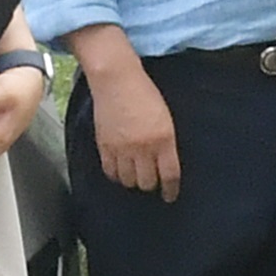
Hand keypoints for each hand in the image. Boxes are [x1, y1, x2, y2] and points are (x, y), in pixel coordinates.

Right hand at [87, 54, 181, 200]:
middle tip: (150, 180)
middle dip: (150, 184)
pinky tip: (119, 169)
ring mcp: (122, 148)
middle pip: (147, 182)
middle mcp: (143, 147)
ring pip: (128, 180)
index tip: (169, 195)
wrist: (116, 80)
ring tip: (134, 174)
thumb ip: (166, 142)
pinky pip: (110, 172)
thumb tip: (164, 164)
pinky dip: (116, 174)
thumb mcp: (165, 117)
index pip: (169, 175)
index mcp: (164, 138)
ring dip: (133, 180)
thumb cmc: (143, 93)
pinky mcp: (105, 146)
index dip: (170, 190)